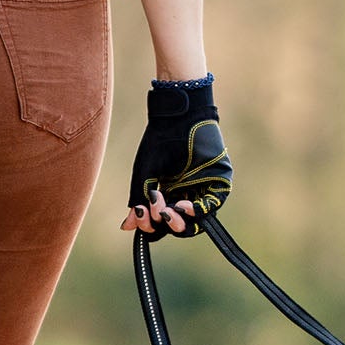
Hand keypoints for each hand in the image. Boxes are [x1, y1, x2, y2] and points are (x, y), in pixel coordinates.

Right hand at [122, 75, 230, 238]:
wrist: (175, 117)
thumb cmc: (159, 141)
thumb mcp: (145, 174)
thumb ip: (139, 200)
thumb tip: (127, 227)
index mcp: (169, 194)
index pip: (161, 222)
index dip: (151, 226)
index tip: (141, 218)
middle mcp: (186, 195)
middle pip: (179, 225)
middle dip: (166, 225)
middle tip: (158, 216)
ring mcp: (202, 190)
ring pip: (196, 220)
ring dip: (180, 222)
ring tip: (168, 212)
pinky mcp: (218, 183)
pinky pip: (212, 205)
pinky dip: (197, 211)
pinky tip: (182, 206)